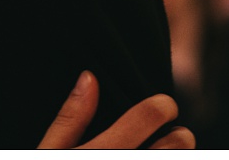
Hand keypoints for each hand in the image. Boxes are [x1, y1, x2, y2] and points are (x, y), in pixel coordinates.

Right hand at [38, 71, 194, 148]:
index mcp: (101, 151)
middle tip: (177, 133)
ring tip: (172, 151)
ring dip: (177, 156)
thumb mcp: (48, 149)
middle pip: (174, 148)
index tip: (165, 104)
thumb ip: (69, 117)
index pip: (146, 119)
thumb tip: (89, 77)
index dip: (162, 107)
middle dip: (180, 137)